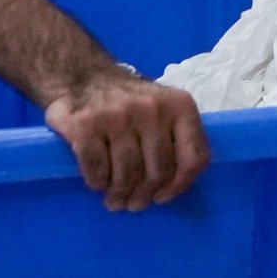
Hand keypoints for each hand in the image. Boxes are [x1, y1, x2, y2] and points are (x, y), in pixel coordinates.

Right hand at [42, 69, 209, 211]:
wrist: (82, 74)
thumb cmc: (129, 100)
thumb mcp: (164, 108)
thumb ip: (175, 138)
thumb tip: (174, 185)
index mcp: (180, 106)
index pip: (194, 157)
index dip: (180, 185)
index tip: (163, 196)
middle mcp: (152, 109)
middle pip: (158, 172)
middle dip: (144, 196)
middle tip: (133, 203)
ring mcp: (118, 116)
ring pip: (127, 175)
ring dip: (119, 194)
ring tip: (115, 200)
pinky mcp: (86, 125)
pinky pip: (97, 170)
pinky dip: (96, 182)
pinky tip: (97, 182)